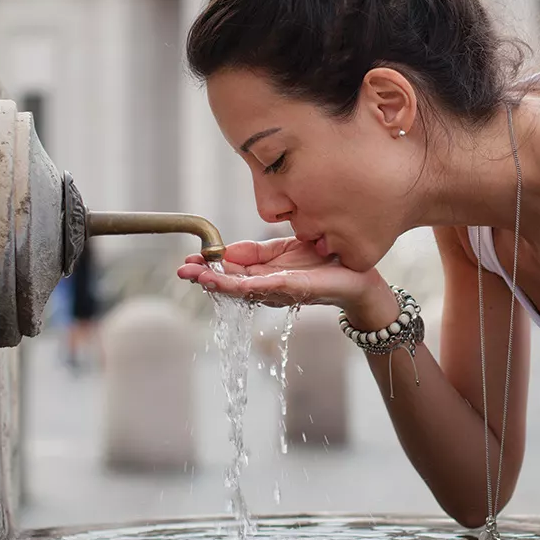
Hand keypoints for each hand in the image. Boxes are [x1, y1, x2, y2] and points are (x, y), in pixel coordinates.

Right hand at [176, 237, 390, 317]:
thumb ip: (256, 251)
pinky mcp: (291, 288)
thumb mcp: (283, 249)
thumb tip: (227, 249)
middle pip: (228, 284)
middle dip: (204, 277)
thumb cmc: (322, 263)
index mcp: (262, 276)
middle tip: (182, 271)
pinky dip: (240, 284)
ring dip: (216, 283)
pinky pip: (261, 286)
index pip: (229, 272)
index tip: (189, 261)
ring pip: (239, 288)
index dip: (208, 267)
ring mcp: (277, 290)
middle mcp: (266, 287)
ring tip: (196, 276)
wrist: (357, 276)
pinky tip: (224, 279)